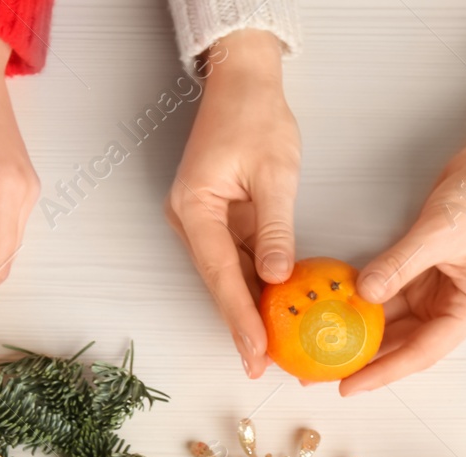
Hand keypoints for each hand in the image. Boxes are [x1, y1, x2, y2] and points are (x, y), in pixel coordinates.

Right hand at [165, 29, 299, 378]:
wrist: (241, 81)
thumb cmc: (255, 115)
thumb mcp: (274, 173)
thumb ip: (274, 229)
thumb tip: (276, 278)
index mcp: (195, 208)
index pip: (221, 275)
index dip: (240, 318)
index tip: (256, 352)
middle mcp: (189, 220)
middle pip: (217, 283)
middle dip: (241, 325)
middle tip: (261, 366)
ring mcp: (200, 221)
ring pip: (225, 276)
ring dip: (246, 311)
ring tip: (267, 350)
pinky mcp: (215, 219)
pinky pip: (234, 260)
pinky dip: (252, 286)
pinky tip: (271, 310)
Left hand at [345, 86, 465, 394]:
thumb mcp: (441, 232)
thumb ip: (400, 265)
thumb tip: (362, 294)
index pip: (421, 352)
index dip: (383, 372)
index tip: (349, 387)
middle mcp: (451, 306)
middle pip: (402, 344)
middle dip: (363, 359)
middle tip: (321, 372)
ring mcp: (435, 289)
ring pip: (391, 321)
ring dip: (358, 331)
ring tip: (320, 346)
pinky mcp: (421, 269)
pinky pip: (386, 292)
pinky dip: (361, 299)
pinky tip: (333, 306)